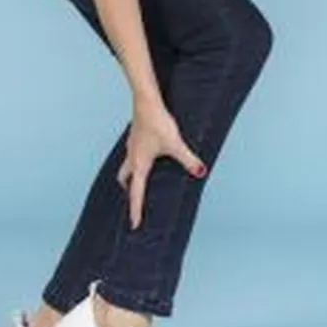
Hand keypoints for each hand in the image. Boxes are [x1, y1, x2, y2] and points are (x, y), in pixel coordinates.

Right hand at [117, 98, 207, 228]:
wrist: (146, 101)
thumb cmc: (158, 122)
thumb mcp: (176, 144)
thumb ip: (188, 160)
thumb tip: (201, 172)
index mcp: (139, 164)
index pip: (136, 193)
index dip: (136, 210)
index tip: (134, 225)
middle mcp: (132, 157)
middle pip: (125, 180)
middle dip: (130, 190)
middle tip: (136, 199)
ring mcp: (132, 146)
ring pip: (127, 166)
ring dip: (132, 174)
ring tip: (143, 179)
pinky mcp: (136, 136)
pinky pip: (133, 153)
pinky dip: (138, 160)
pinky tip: (150, 154)